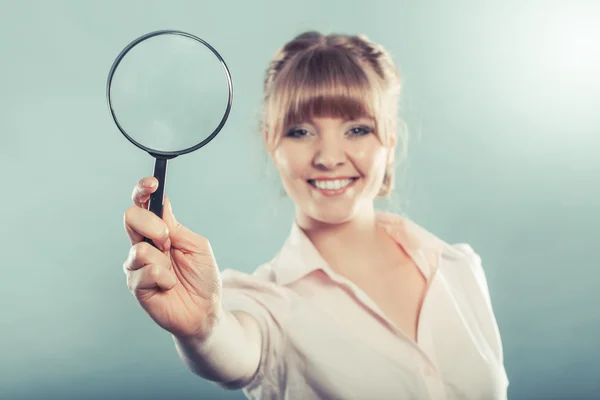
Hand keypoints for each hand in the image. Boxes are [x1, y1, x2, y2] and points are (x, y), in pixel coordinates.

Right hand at [123, 177, 222, 340]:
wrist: (206, 311)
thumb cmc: (204, 278)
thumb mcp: (197, 246)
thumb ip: (177, 227)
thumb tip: (162, 205)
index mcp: (160, 231)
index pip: (144, 204)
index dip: (142, 190)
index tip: (151, 184)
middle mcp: (145, 245)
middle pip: (131, 218)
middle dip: (151, 225)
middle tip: (167, 241)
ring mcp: (138, 265)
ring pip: (138, 249)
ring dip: (161, 258)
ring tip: (173, 272)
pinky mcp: (136, 285)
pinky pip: (144, 272)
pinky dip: (163, 278)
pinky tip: (170, 285)